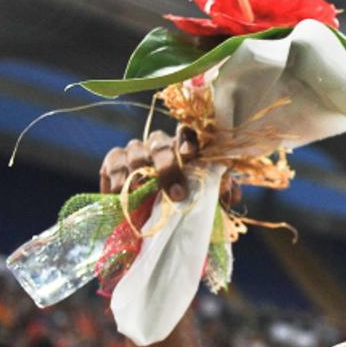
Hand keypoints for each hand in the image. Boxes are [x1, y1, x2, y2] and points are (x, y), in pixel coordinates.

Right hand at [98, 127, 239, 203]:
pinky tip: (118, 193)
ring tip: (140, 193)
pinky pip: (112, 164)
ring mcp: (135, 151)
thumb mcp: (204, 196)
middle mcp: (159, 145)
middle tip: (177, 194)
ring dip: (138, 173)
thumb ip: (219, 191)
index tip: (190, 154)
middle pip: (160, 144)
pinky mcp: (113, 162)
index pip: (186, 133)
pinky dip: (115, 179)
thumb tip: (233, 193)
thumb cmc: (181, 199)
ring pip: (134, 152)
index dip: (187, 140)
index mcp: (182, 148)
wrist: (147, 213)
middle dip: (168, 167)